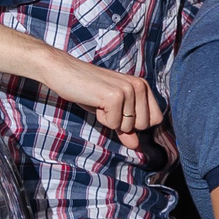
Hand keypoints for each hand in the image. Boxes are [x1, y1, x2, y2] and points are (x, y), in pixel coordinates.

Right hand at [42, 53, 162, 146]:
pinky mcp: (114, 96)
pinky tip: (94, 102)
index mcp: (143, 86)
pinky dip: (101, 118)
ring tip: (99, 102)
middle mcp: (140, 86)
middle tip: (106, 105)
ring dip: (109, 120)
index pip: (156, 120)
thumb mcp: (111, 110)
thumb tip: (136, 146)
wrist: (62, 71)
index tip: (119, 110)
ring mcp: (128, 90)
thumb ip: (126, 127)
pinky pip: (114, 124)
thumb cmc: (87, 90)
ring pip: (128, 127)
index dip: (136, 123)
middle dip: (122, 123)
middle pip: (143, 126)